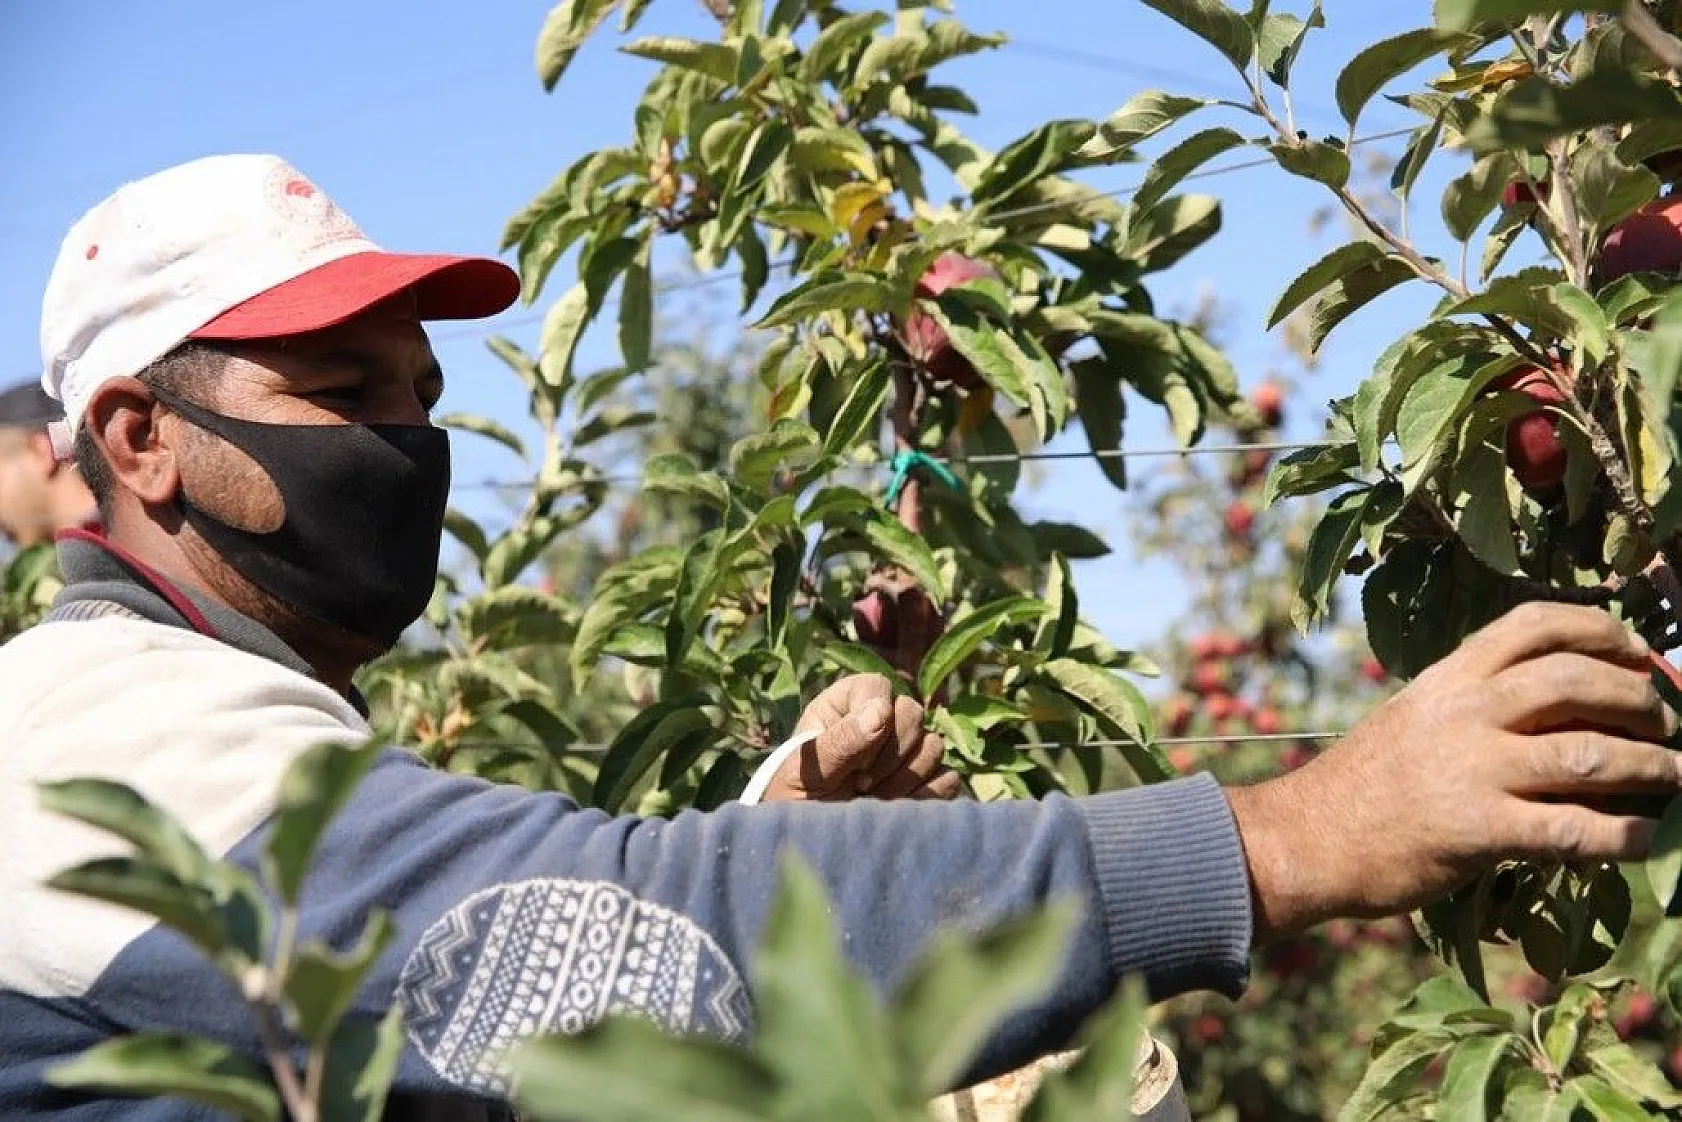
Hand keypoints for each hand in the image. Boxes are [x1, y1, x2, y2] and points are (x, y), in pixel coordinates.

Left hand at [762, 674, 960, 801]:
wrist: (811, 846)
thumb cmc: (795, 803)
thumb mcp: (805, 773)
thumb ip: (841, 741)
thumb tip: (882, 711)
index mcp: (845, 705)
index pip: (878, 688)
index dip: (873, 721)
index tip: (854, 760)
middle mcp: (880, 721)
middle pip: (913, 713)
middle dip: (890, 755)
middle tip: (860, 783)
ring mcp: (907, 752)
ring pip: (934, 746)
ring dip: (904, 778)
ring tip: (872, 798)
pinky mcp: (927, 783)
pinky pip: (947, 778)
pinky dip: (925, 796)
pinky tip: (894, 809)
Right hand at [1227, 602, 1681, 942]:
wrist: (1305, 839)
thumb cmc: (1364, 784)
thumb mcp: (1413, 717)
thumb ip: (1475, 702)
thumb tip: (1565, 705)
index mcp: (1448, 676)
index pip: (1537, 623)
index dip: (1603, 631)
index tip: (1638, 653)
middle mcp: (1464, 711)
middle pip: (1578, 681)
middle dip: (1640, 700)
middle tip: (1664, 723)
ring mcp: (1473, 770)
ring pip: (1592, 754)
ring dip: (1653, 766)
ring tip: (1674, 777)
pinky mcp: (1480, 831)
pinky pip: (1576, 829)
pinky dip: (1625, 835)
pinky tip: (1641, 838)